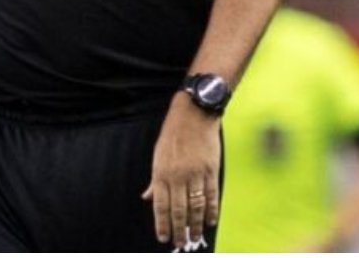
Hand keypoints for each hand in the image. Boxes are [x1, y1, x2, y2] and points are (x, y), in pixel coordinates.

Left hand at [142, 94, 221, 249]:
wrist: (193, 115)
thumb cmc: (172, 134)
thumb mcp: (157, 154)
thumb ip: (154, 180)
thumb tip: (147, 197)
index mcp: (161, 172)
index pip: (160, 205)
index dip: (162, 224)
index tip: (163, 237)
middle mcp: (178, 176)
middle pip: (179, 210)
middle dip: (180, 229)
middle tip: (181, 243)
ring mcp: (196, 174)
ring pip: (196, 206)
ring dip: (196, 224)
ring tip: (195, 237)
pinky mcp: (211, 170)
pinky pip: (211, 195)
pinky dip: (211, 210)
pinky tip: (211, 221)